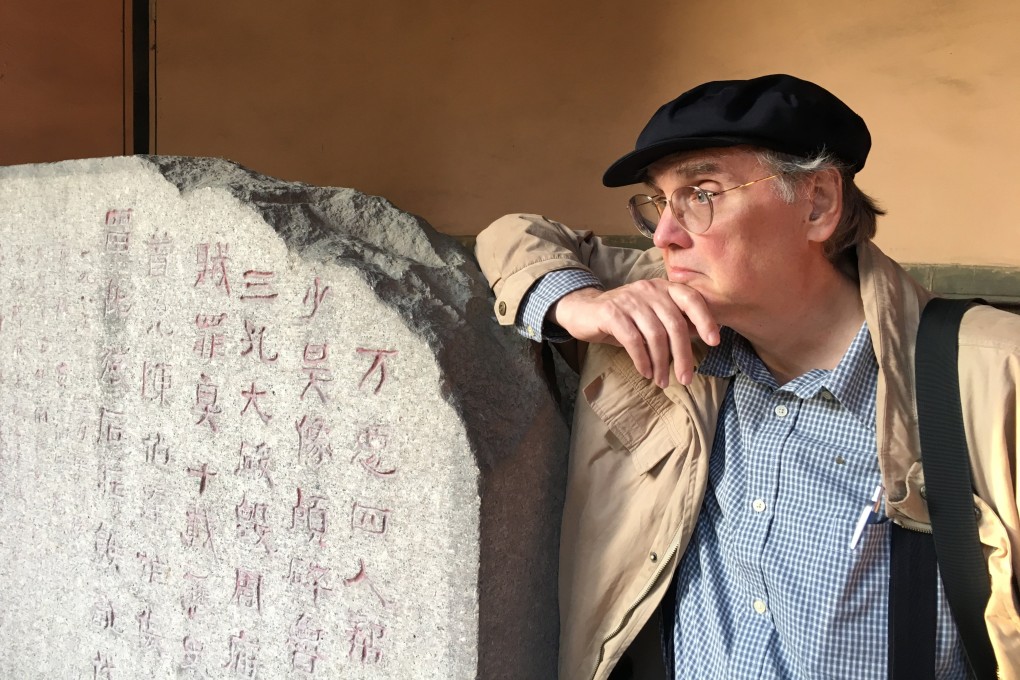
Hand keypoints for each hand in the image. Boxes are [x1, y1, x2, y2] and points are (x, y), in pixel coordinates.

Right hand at [550, 280, 719, 386]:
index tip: (714, 342)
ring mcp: (629, 300)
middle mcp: (649, 289)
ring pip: (655, 335)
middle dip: (683, 355)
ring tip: (662, 380)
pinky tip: (645, 372)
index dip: (705, 319)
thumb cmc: (624, 317)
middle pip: (675, 324)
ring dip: (661, 363)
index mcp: (664, 287)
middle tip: (685, 378)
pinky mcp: (611, 313)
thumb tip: (704, 336)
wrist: (584, 311)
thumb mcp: (652, 315)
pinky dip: (642, 360)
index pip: (691, 299)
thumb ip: (675, 321)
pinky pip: (633, 340)